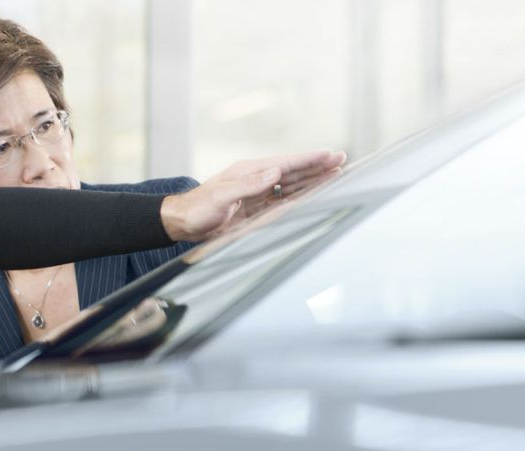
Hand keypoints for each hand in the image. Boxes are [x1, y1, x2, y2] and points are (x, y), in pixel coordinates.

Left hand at [160, 149, 345, 240]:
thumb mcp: (221, 196)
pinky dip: (300, 197)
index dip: (308, 160)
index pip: (285, 164)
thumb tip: (275, 173)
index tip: (328, 154)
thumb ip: (249, 185)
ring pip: (291, 186)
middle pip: (293, 172)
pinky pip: (282, 201)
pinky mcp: (255, 208)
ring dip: (313, 180)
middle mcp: (256, 179)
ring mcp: (257, 194)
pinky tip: (313, 194)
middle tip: (342, 159)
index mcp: (249, 171)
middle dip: (317, 166)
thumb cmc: (197, 208)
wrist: (182, 223)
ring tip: (335, 174)